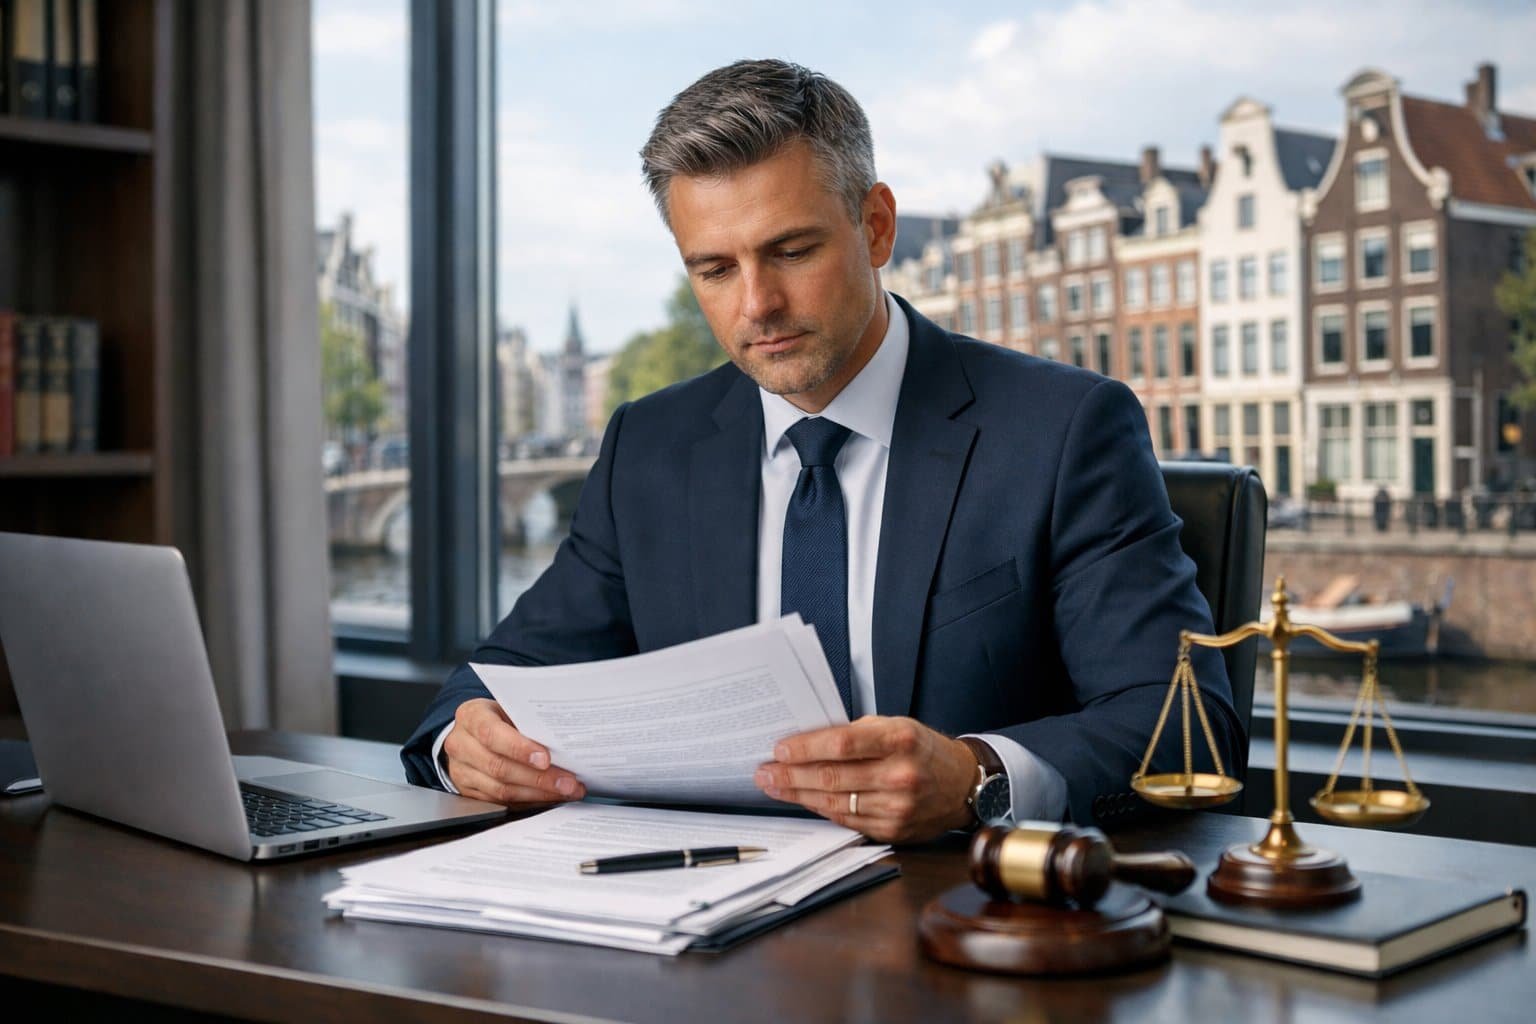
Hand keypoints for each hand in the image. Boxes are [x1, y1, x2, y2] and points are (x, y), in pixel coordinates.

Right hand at [443, 698, 585, 807]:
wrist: (473, 732)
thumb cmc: (499, 717)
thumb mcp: (509, 709)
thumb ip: (528, 722)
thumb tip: (564, 742)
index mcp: (471, 716)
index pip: (491, 734)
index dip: (519, 748)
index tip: (546, 759)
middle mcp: (461, 744)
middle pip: (499, 767)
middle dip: (539, 778)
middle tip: (567, 782)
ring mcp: (461, 771)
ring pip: (501, 789)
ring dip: (538, 793)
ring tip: (565, 791)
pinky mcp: (468, 792)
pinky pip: (501, 802)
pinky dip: (529, 801)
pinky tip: (549, 797)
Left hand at [753, 716, 979, 842]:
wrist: (963, 784)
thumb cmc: (922, 749)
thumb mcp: (896, 726)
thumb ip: (857, 734)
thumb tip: (808, 742)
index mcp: (900, 740)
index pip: (842, 744)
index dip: (806, 748)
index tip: (779, 748)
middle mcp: (900, 775)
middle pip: (832, 777)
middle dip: (791, 774)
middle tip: (764, 772)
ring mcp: (897, 807)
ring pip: (835, 802)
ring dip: (798, 794)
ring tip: (774, 786)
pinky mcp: (893, 830)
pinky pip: (846, 820)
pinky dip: (821, 809)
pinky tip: (803, 799)